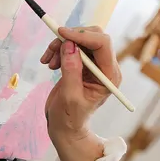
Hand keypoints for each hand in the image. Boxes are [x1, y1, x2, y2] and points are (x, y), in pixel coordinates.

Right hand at [41, 26, 121, 145]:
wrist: (65, 126)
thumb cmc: (70, 117)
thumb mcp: (70, 96)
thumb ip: (71, 70)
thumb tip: (70, 45)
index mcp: (110, 75)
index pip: (103, 44)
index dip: (83, 35)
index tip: (62, 34)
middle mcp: (105, 66)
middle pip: (93, 36)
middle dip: (71, 39)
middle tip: (53, 48)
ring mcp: (94, 64)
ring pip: (80, 39)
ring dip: (61, 45)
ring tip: (49, 62)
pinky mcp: (82, 62)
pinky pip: (71, 46)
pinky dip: (58, 49)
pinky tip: (50, 63)